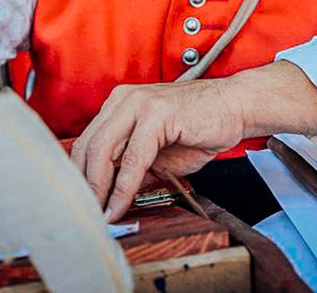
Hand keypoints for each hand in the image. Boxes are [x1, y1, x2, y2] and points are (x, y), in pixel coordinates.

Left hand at [70, 62, 316, 220]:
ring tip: (98, 215)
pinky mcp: (157, 114)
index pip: (87, 141)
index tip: (80, 204)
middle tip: (83, 216)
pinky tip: (120, 205)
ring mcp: (139, 104)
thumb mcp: (158, 153)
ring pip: (104, 150)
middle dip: (83, 186)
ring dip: (98, 189)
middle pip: (88, 146)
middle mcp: (124, 100)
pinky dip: (123, 186)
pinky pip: (133, 157)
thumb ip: (132, 168)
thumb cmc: (200, 127)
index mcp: (119, 104)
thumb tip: (108, 197)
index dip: (80, 175)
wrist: (236, 107)